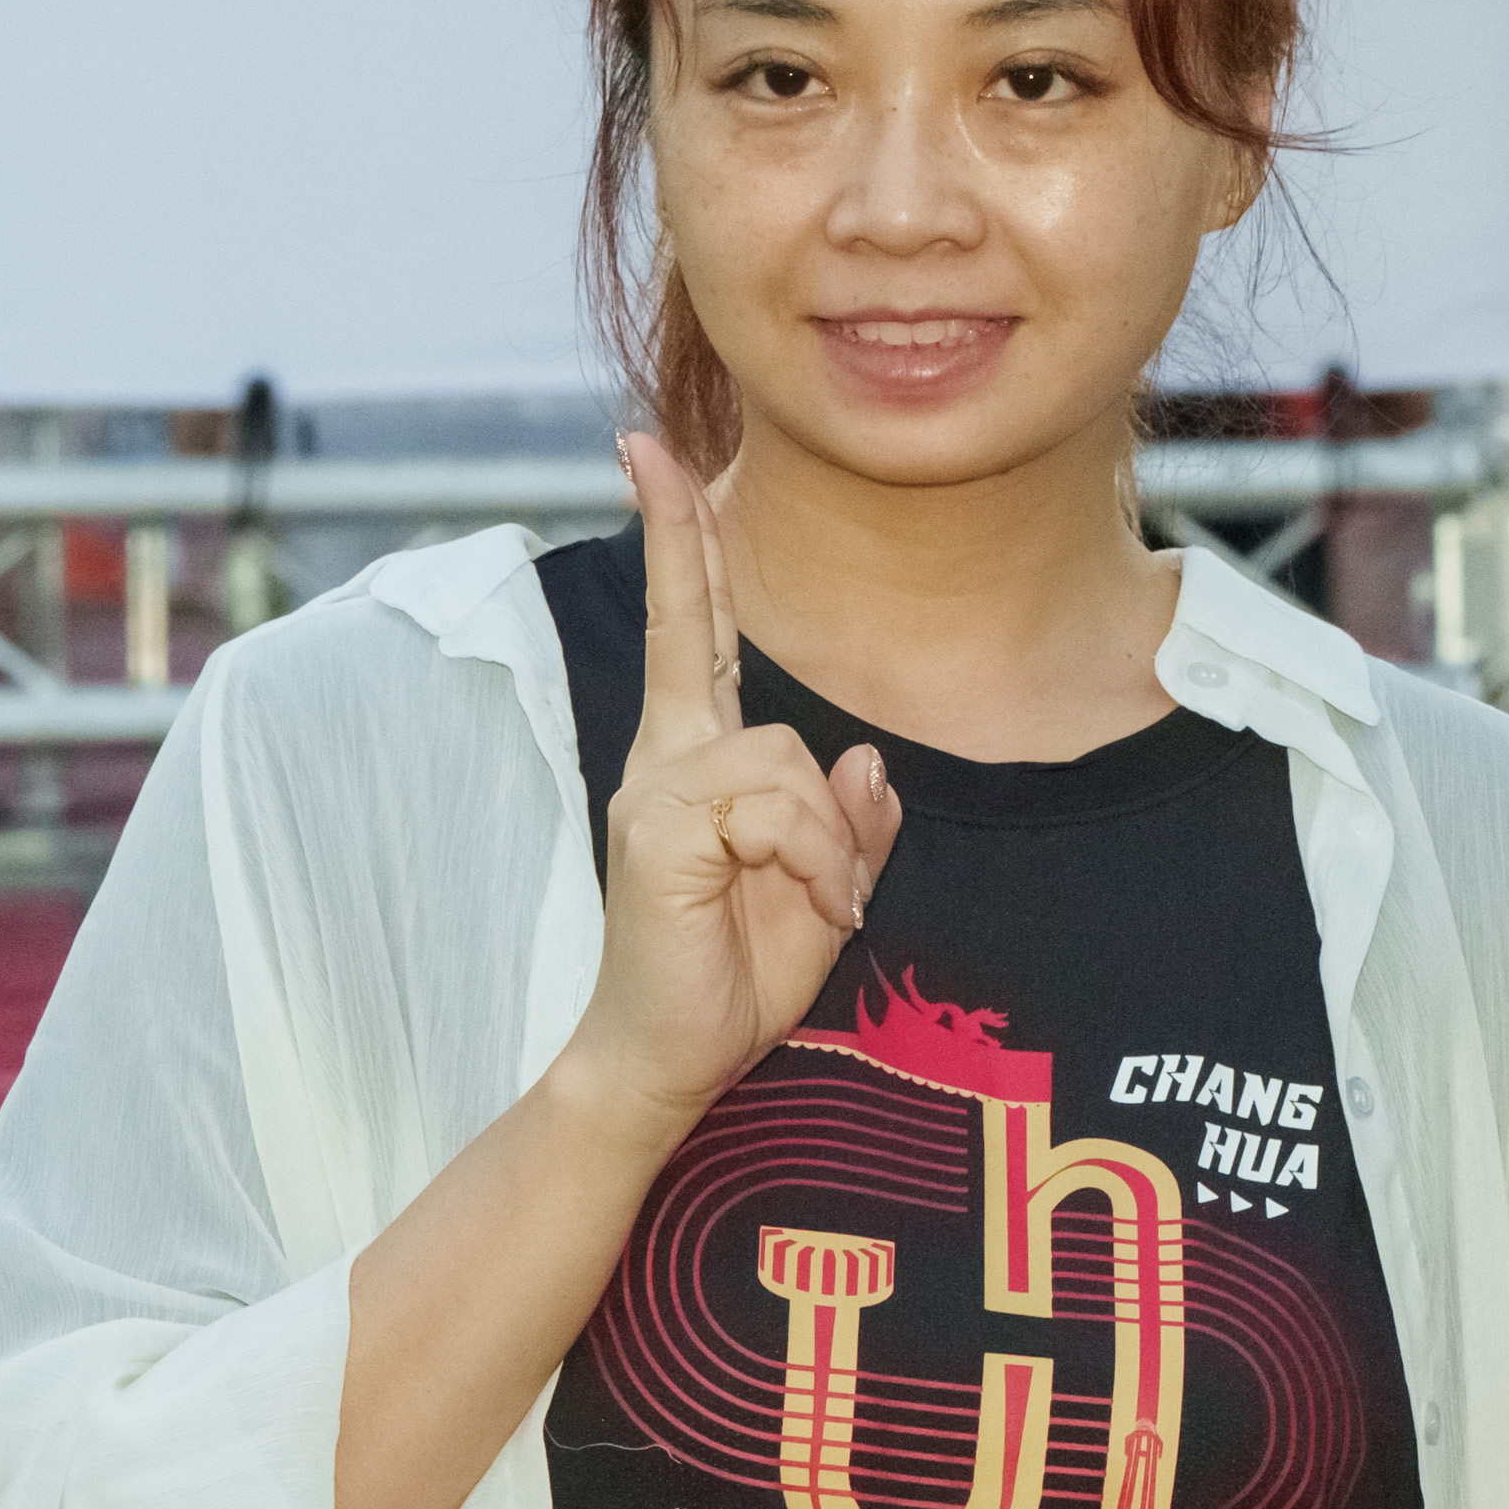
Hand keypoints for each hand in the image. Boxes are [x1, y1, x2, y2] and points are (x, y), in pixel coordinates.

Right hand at [561, 436, 899, 1137]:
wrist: (667, 1060)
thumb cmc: (731, 978)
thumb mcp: (824, 893)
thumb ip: (849, 827)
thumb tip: (867, 762)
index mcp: (700, 763)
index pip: (695, 636)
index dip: (682, 548)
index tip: (650, 458)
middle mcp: (668, 760)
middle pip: (687, 628)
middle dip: (674, 533)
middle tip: (642, 447)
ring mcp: (658, 790)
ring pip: (787, 756)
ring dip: (828, 840)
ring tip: (819, 902)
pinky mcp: (660, 827)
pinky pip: (777, 806)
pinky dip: (816, 858)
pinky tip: (809, 906)